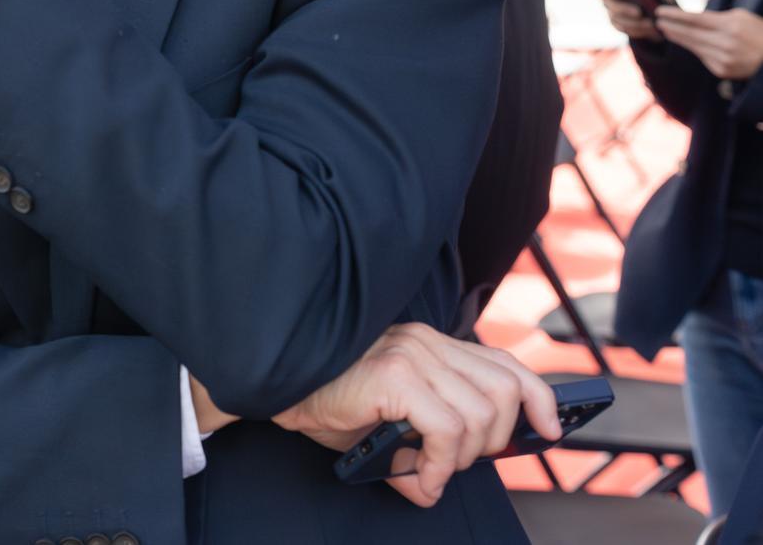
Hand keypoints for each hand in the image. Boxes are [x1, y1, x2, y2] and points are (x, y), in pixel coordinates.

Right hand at [268, 323, 557, 507]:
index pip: (503, 363)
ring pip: (481, 415)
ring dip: (463, 458)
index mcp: (430, 344)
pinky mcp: (395, 375)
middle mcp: (426, 342)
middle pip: (504, 391)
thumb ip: (423, 439)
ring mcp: (411, 355)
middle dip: (496, 441)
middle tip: (457, 464)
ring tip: (428, 471)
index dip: (537, 397)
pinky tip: (418, 477)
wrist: (277, 386)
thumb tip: (436, 486)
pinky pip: (446, 430)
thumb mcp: (388, 417)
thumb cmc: (325, 400)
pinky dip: (441, 464)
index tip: (550, 429)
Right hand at [600, 0, 663, 42]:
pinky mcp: (620, 26)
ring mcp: (613, 15)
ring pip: (618, 20)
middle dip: (623, 9)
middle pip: (610, 5)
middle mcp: (611, 1)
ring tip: (651, 23)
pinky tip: (650, 29)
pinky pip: (625, 30)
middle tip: (638, 12)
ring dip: (635, 23)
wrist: (663, 14)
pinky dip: (638, 30)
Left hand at [653, 6, 762, 79]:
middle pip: (690, 33)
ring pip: (693, 46)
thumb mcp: (742, 17)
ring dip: (677, 38)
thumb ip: (717, 17)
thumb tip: (693, 18)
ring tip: (666, 30)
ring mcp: (723, 59)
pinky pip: (702, 57)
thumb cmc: (758, 32)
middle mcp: (726, 43)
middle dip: (671, 26)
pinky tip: (684, 42)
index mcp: (730, 26)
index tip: (660, 11)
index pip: (695, 19)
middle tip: (657, 21)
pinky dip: (693, 49)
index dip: (675, 15)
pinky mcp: (722, 71)